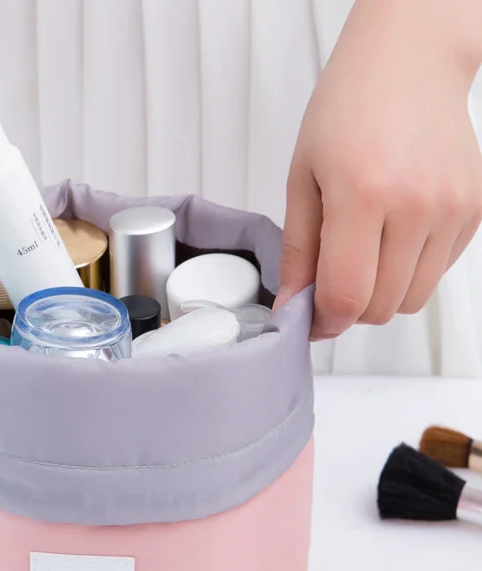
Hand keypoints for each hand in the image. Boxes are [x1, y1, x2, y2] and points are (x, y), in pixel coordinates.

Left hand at [279, 0, 481, 339]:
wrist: (409, 63)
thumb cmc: (347, 110)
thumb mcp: (302, 179)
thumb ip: (297, 251)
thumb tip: (291, 307)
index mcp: (362, 196)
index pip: (346, 297)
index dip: (323, 322)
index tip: (309, 319)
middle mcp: (416, 206)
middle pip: (381, 307)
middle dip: (349, 309)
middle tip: (330, 279)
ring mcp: (453, 209)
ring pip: (412, 299)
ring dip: (381, 294)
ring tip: (362, 253)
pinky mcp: (475, 210)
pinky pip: (436, 273)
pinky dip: (409, 271)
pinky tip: (391, 235)